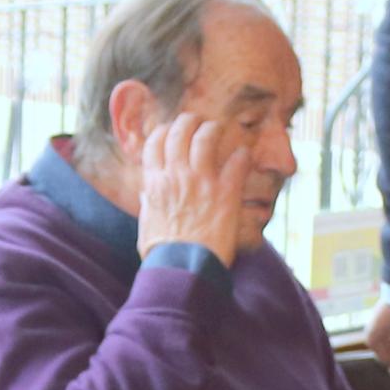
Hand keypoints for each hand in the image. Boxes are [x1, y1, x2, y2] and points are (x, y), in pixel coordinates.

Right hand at [134, 112, 263, 265]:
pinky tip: (244, 154)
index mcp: (154, 183)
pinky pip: (236, 163)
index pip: (154, 143)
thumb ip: (148, 205)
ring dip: (212, 129)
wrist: (183, 269)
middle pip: (179, 133)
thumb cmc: (163, 253)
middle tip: (196, 120)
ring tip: (217, 127)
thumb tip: (147, 195)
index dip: (162, 130)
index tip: (169, 129)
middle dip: (187, 121)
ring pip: (205, 139)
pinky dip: (241, 156)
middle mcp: (176, 177)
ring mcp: (201, 183)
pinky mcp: (225, 194)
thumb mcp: (146, 226)